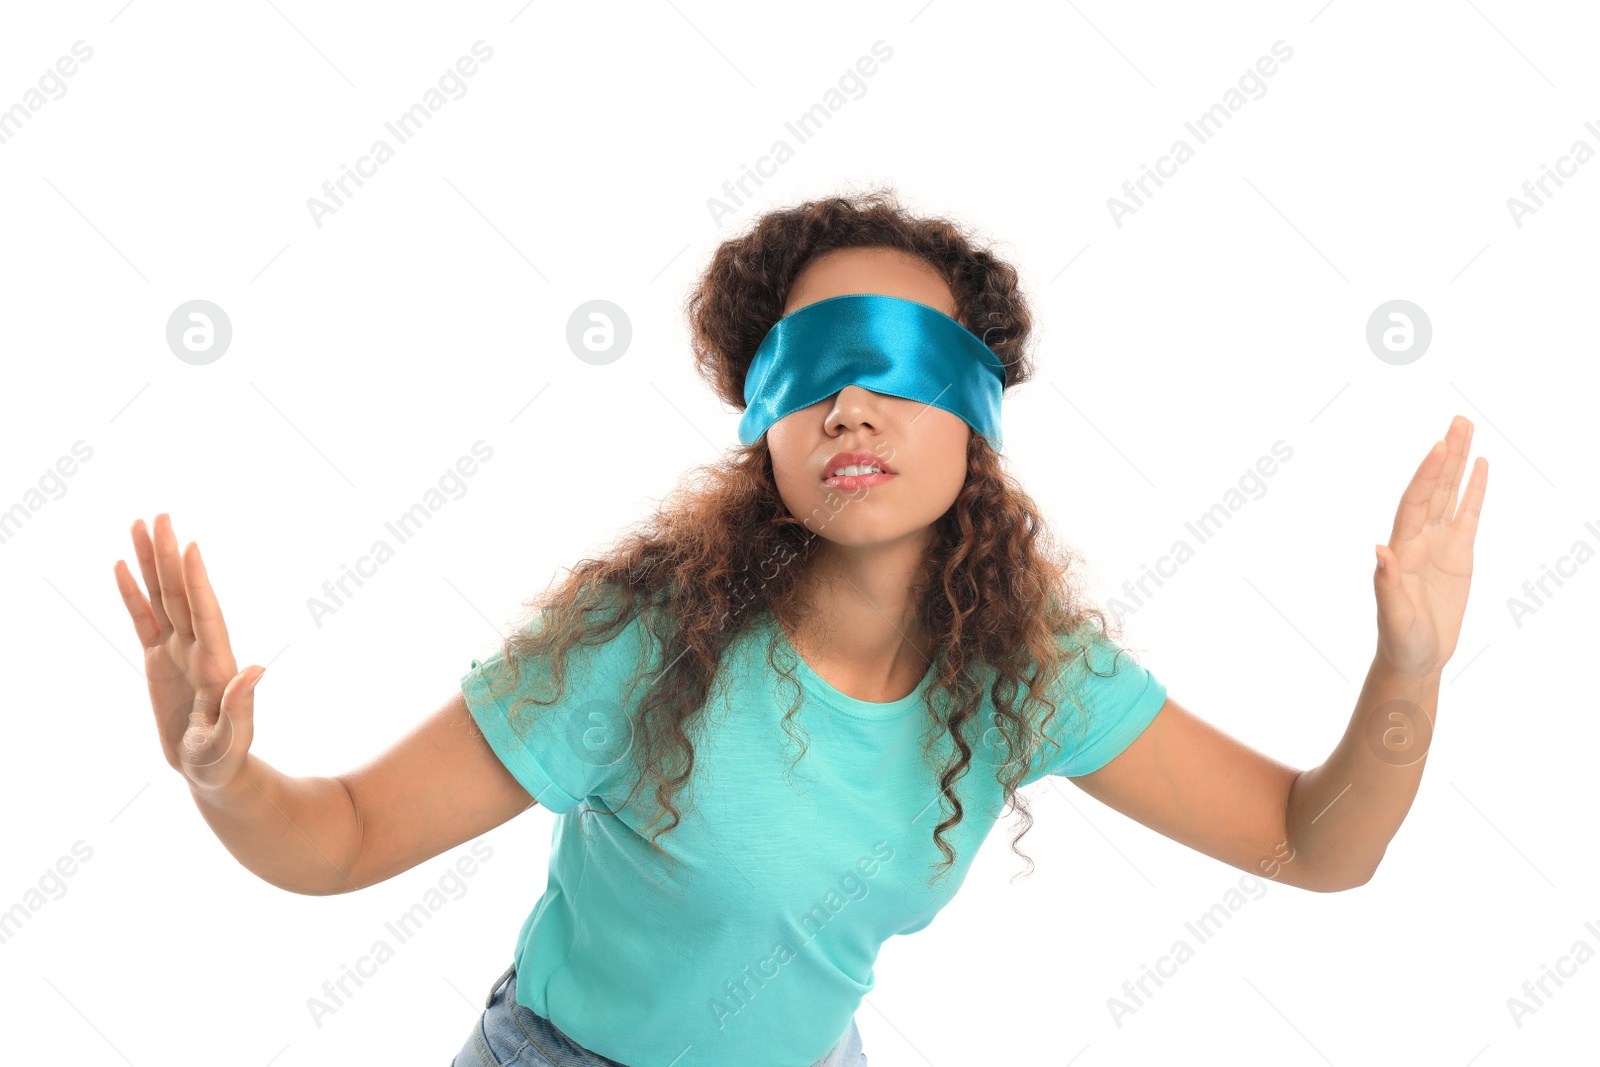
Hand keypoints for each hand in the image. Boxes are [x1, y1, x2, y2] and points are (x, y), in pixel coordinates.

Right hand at [112, 514, 262, 790]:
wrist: (214, 772)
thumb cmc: (225, 761)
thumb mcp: (232, 740)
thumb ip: (241, 707)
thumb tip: (256, 670)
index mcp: (217, 665)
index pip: (206, 614)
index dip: (198, 582)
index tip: (191, 545)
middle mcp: (200, 649)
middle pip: (182, 595)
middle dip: (170, 557)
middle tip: (160, 516)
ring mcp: (179, 651)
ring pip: (163, 598)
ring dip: (152, 563)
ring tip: (139, 524)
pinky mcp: (160, 660)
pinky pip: (143, 620)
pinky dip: (134, 594)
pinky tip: (123, 565)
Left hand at [1373, 415, 1488, 676]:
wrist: (1414, 657)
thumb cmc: (1399, 639)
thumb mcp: (1392, 615)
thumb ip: (1386, 584)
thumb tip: (1379, 551)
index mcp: (1403, 549)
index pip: (1415, 503)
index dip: (1426, 476)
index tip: (1439, 446)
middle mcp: (1419, 539)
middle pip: (1434, 488)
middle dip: (1447, 455)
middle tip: (1459, 419)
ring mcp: (1439, 544)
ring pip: (1450, 494)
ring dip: (1459, 463)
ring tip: (1468, 429)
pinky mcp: (1459, 555)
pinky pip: (1468, 515)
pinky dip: (1474, 491)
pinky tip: (1481, 466)